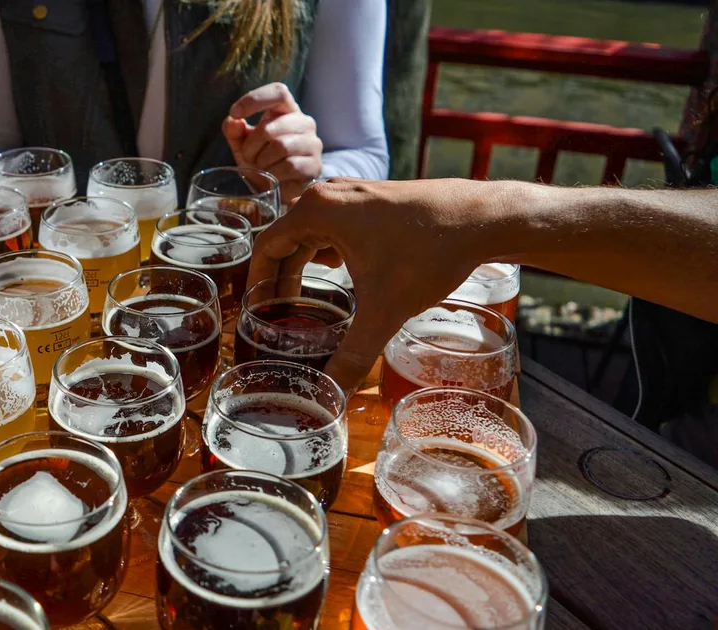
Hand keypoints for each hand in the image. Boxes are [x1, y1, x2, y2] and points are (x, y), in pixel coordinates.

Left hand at [223, 83, 323, 201]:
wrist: (277, 190)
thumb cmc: (261, 161)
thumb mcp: (242, 145)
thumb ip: (234, 131)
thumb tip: (232, 121)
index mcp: (286, 111)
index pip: (278, 92)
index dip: (255, 99)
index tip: (235, 113)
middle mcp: (304, 122)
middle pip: (270, 127)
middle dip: (252, 145)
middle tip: (249, 156)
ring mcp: (313, 143)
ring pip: (280, 146)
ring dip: (262, 160)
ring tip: (261, 167)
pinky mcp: (315, 164)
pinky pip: (289, 165)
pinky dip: (274, 173)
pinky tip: (273, 177)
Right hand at [248, 178, 501, 390]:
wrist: (483, 217)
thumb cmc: (430, 252)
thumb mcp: (385, 309)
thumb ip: (353, 355)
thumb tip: (330, 394)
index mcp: (316, 211)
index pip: (266, 247)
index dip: (255, 282)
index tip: (252, 311)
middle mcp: (328, 195)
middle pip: (286, 240)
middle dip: (279, 279)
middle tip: (274, 315)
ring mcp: (353, 194)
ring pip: (311, 233)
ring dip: (302, 265)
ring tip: (299, 301)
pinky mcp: (375, 199)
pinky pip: (334, 227)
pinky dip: (327, 252)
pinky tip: (338, 274)